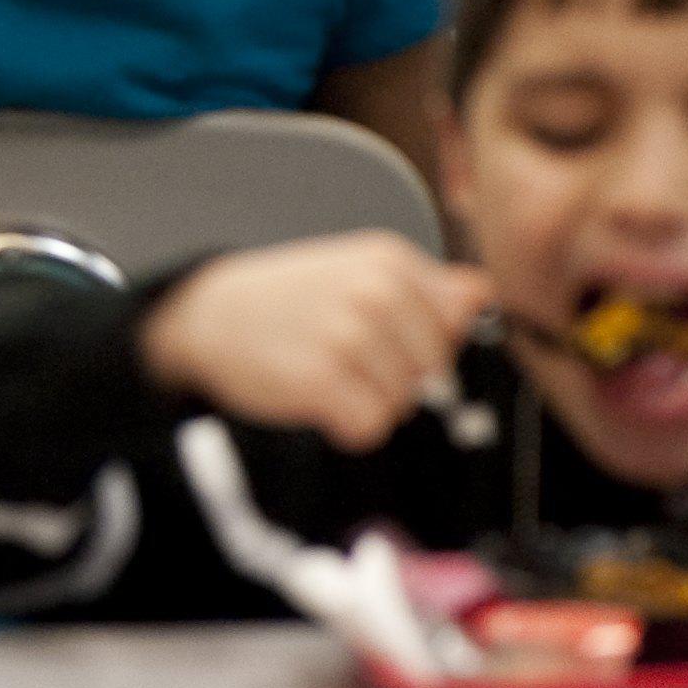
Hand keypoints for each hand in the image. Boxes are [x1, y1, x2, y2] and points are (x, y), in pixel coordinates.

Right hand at [141, 235, 493, 451]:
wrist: (205, 316)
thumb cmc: (285, 299)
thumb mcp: (356, 272)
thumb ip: (427, 286)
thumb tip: (483, 292)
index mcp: (390, 260)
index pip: (455, 323)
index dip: (420, 340)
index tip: (378, 332)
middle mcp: (375, 292)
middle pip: (433, 368)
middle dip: (395, 374)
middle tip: (342, 355)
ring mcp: (349, 336)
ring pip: (402, 402)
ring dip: (365, 401)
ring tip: (323, 372)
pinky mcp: (321, 381)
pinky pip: (369, 428)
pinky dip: (344, 426)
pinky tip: (314, 399)